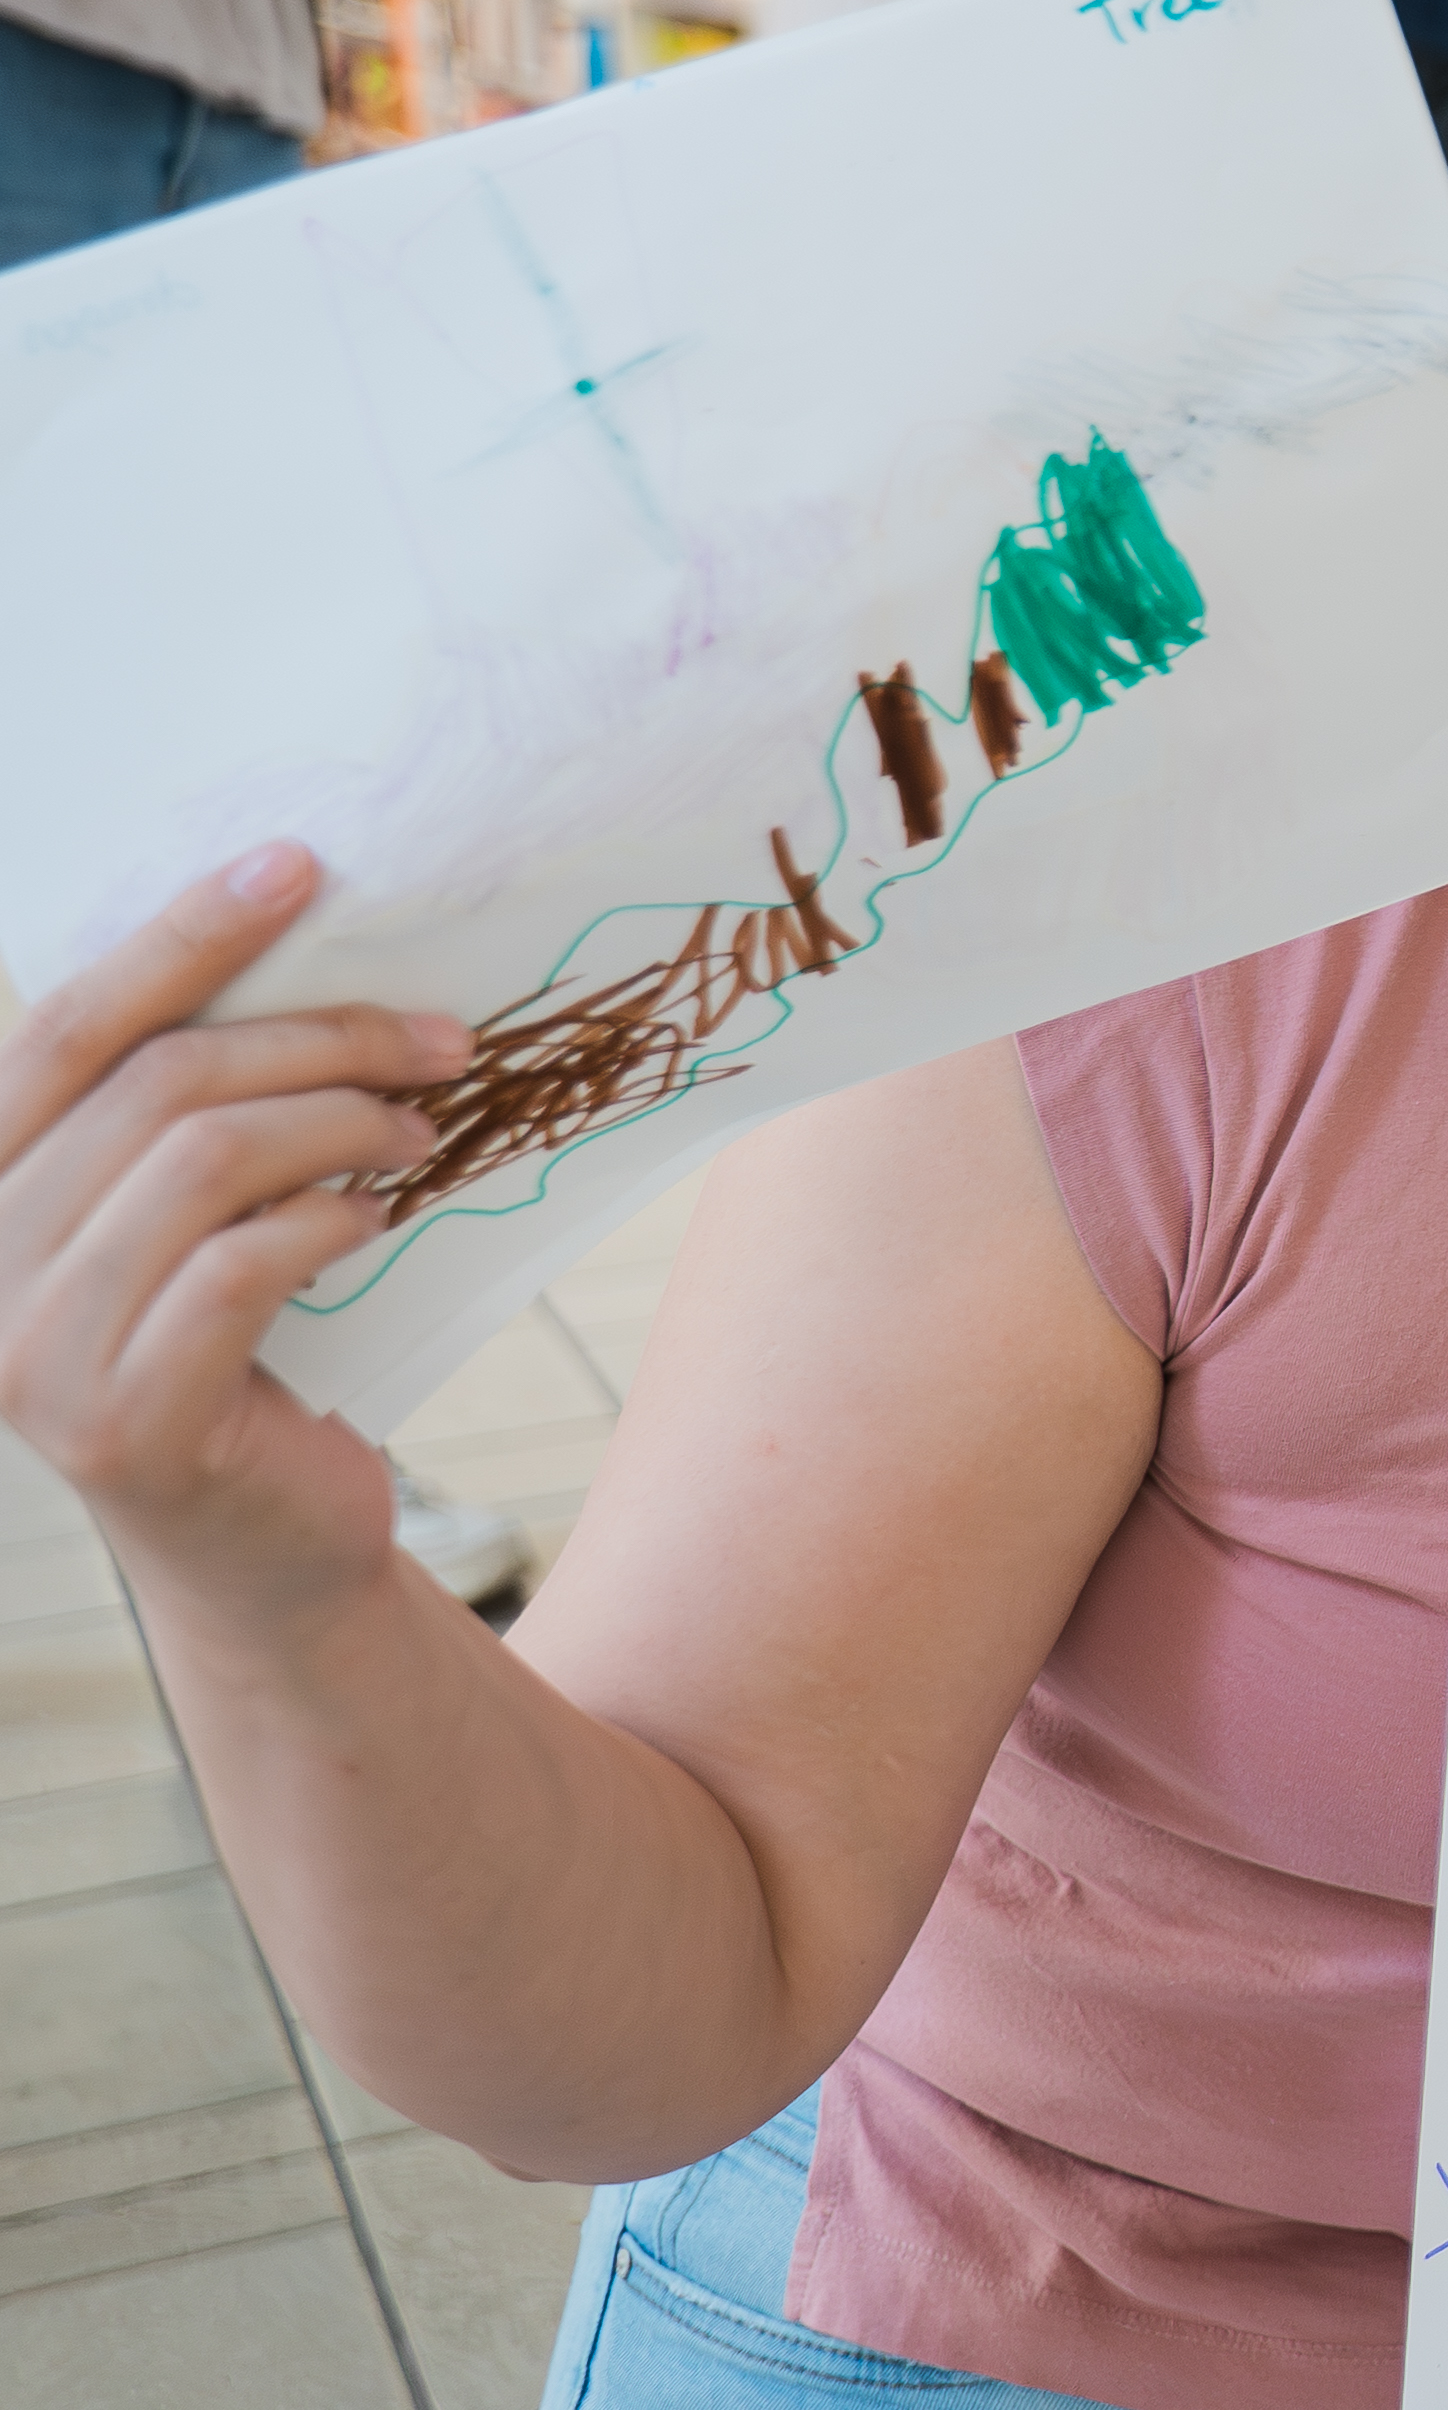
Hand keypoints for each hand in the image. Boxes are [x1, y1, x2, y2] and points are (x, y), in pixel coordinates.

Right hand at [0, 846, 471, 1632]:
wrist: (272, 1544)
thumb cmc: (249, 1349)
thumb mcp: (205, 1212)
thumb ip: (198, 1109)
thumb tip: (308, 939)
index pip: (65, 1028)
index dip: (180, 935)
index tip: (301, 865)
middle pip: (156, 1082)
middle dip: (320, 1037)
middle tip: (444, 1038)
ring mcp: (34, 1352)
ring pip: (201, 1160)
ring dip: (342, 1123)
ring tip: (421, 1133)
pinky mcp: (120, 1420)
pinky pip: (238, 1264)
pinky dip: (328, 1223)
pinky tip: (377, 1224)